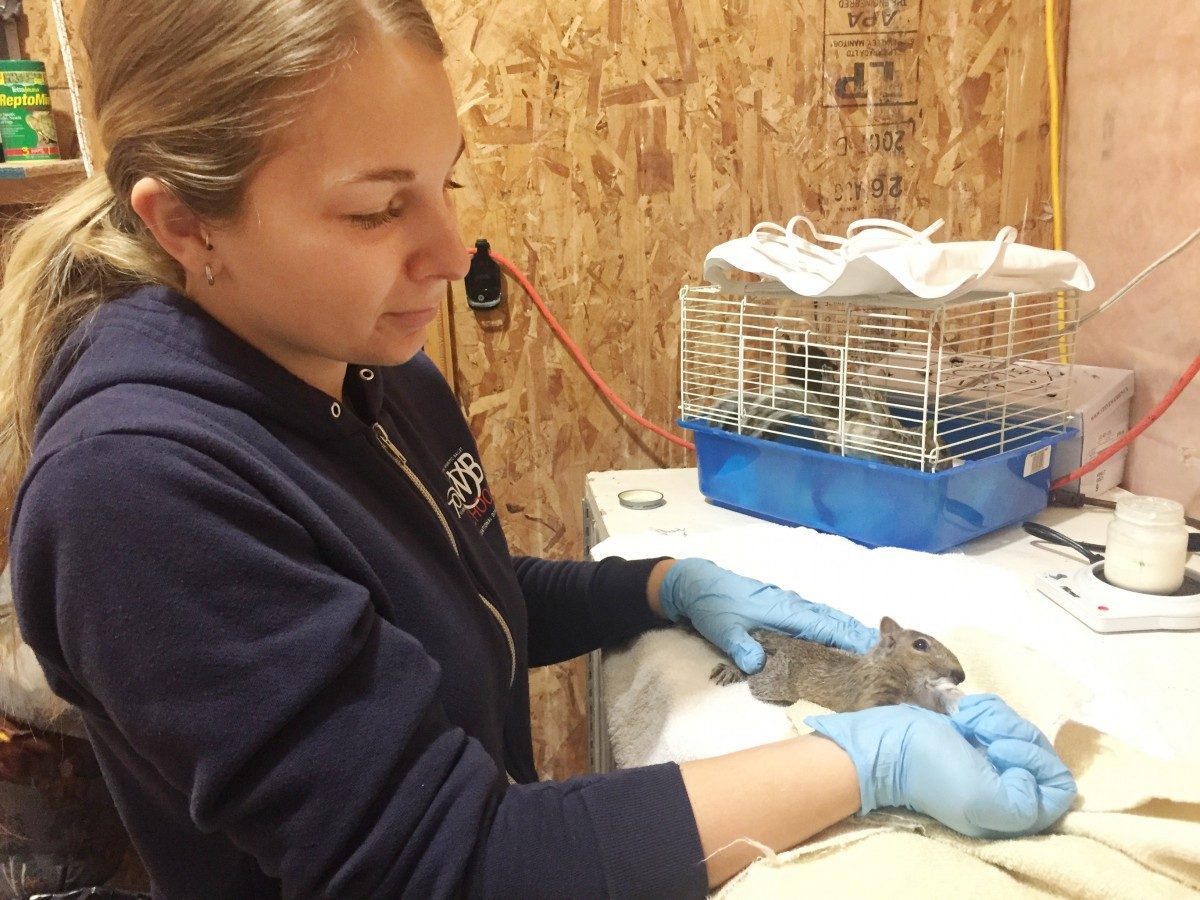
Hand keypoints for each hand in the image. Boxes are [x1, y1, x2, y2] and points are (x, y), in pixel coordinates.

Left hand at [658, 558, 877, 672]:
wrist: (698, 584)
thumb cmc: (713, 606)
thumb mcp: (724, 630)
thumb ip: (741, 648)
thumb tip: (759, 666)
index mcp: (785, 611)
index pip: (825, 627)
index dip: (849, 639)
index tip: (874, 650)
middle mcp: (793, 606)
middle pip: (833, 620)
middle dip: (857, 634)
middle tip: (885, 652)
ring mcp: (788, 604)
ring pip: (825, 616)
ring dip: (846, 629)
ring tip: (869, 646)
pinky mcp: (781, 607)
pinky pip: (814, 616)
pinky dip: (831, 624)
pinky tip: (834, 636)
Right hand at [805, 702, 1076, 838]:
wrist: (888, 744)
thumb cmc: (933, 770)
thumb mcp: (981, 800)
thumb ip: (1024, 803)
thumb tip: (1031, 777)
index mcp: (1014, 813)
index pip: (1059, 788)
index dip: (1037, 765)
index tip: (1000, 751)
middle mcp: (1007, 788)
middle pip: (1042, 755)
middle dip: (1013, 733)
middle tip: (979, 729)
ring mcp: (992, 762)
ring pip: (1022, 732)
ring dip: (997, 718)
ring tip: (967, 719)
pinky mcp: (977, 738)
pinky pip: (1001, 718)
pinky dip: (985, 709)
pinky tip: (963, 713)